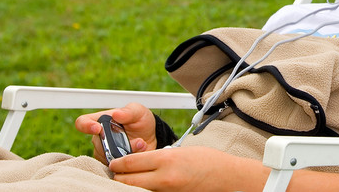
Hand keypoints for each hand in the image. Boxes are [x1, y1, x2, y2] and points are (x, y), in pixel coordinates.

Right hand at [74, 102, 156, 162]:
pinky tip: (141, 154)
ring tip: (142, 145)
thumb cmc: (141, 121)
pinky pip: (117, 168)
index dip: (86, 126)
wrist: (151, 138)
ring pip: (109, 159)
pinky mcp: (112, 167)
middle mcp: (99, 139)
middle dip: (119, 145)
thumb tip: (117, 114)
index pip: (82, 123)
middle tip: (139, 141)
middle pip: (99, 146)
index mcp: (101, 122)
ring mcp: (104, 154)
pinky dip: (130, 163)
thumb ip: (129, 112)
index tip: (97, 128)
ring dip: (128, 153)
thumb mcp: (138, 112)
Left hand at [109, 146, 265, 191]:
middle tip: (115, 172)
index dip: (117, 163)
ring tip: (127, 179)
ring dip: (129, 185)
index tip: (113, 162)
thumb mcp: (179, 151)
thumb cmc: (206, 159)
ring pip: (136, 190)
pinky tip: (142, 186)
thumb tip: (138, 161)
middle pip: (127, 181)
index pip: (130, 163)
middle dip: (118, 176)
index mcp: (165, 160)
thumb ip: (158, 156)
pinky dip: (143, 190)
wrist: (225, 176)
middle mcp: (164, 178)